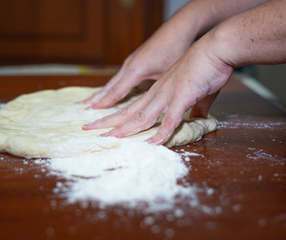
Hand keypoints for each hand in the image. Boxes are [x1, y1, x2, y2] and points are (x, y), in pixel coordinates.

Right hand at [81, 23, 192, 108]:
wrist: (178, 28)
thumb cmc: (175, 49)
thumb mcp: (168, 73)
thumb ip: (158, 89)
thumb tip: (157, 106)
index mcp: (135, 70)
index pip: (116, 90)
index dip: (105, 102)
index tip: (92, 111)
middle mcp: (129, 66)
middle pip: (108, 86)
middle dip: (95, 97)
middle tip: (80, 107)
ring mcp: (130, 62)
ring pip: (112, 81)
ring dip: (100, 92)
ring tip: (87, 101)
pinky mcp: (134, 61)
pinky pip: (118, 77)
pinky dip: (109, 87)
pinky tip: (107, 92)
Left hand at [83, 35, 232, 144]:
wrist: (215, 49)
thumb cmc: (204, 68)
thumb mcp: (196, 92)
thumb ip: (194, 108)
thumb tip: (198, 118)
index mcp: (156, 91)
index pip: (129, 106)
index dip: (114, 116)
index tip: (100, 123)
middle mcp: (156, 93)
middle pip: (127, 111)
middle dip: (107, 122)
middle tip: (87, 129)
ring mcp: (167, 94)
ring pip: (141, 116)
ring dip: (125, 129)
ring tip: (107, 138)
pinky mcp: (182, 96)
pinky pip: (169, 119)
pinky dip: (161, 133)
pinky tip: (152, 143)